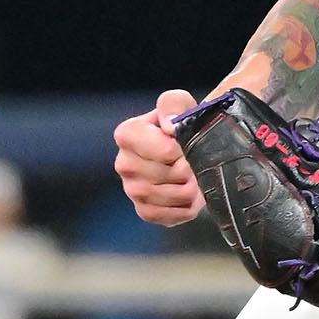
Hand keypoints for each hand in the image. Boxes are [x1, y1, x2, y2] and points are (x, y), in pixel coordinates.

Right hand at [113, 89, 205, 225]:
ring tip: (194, 175)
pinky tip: (188, 194)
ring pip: (172, 196)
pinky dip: (186, 207)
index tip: (187, 143)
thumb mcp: (181, 103)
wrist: (189, 146)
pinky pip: (169, 216)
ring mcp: (132, 190)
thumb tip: (170, 126)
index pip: (166, 151)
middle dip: (190, 168)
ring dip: (191, 188)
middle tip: (195, 161)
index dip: (184, 149)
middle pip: (171, 175)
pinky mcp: (144, 211)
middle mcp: (124, 164)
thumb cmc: (183, 123)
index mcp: (128, 134)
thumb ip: (173, 105)